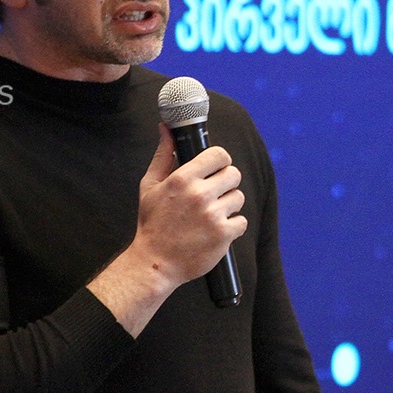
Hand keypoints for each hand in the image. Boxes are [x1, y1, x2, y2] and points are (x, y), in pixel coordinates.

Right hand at [134, 123, 246, 288]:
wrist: (154, 263)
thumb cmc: (152, 224)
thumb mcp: (150, 186)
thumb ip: (163, 155)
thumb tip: (165, 128)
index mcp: (183, 179)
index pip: (219, 155)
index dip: (220, 160)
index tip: (216, 169)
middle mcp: (199, 195)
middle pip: (234, 174)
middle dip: (226, 182)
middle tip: (215, 193)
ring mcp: (213, 216)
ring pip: (239, 197)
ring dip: (229, 204)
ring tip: (213, 213)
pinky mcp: (223, 235)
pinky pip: (242, 221)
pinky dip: (233, 226)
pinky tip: (217, 230)